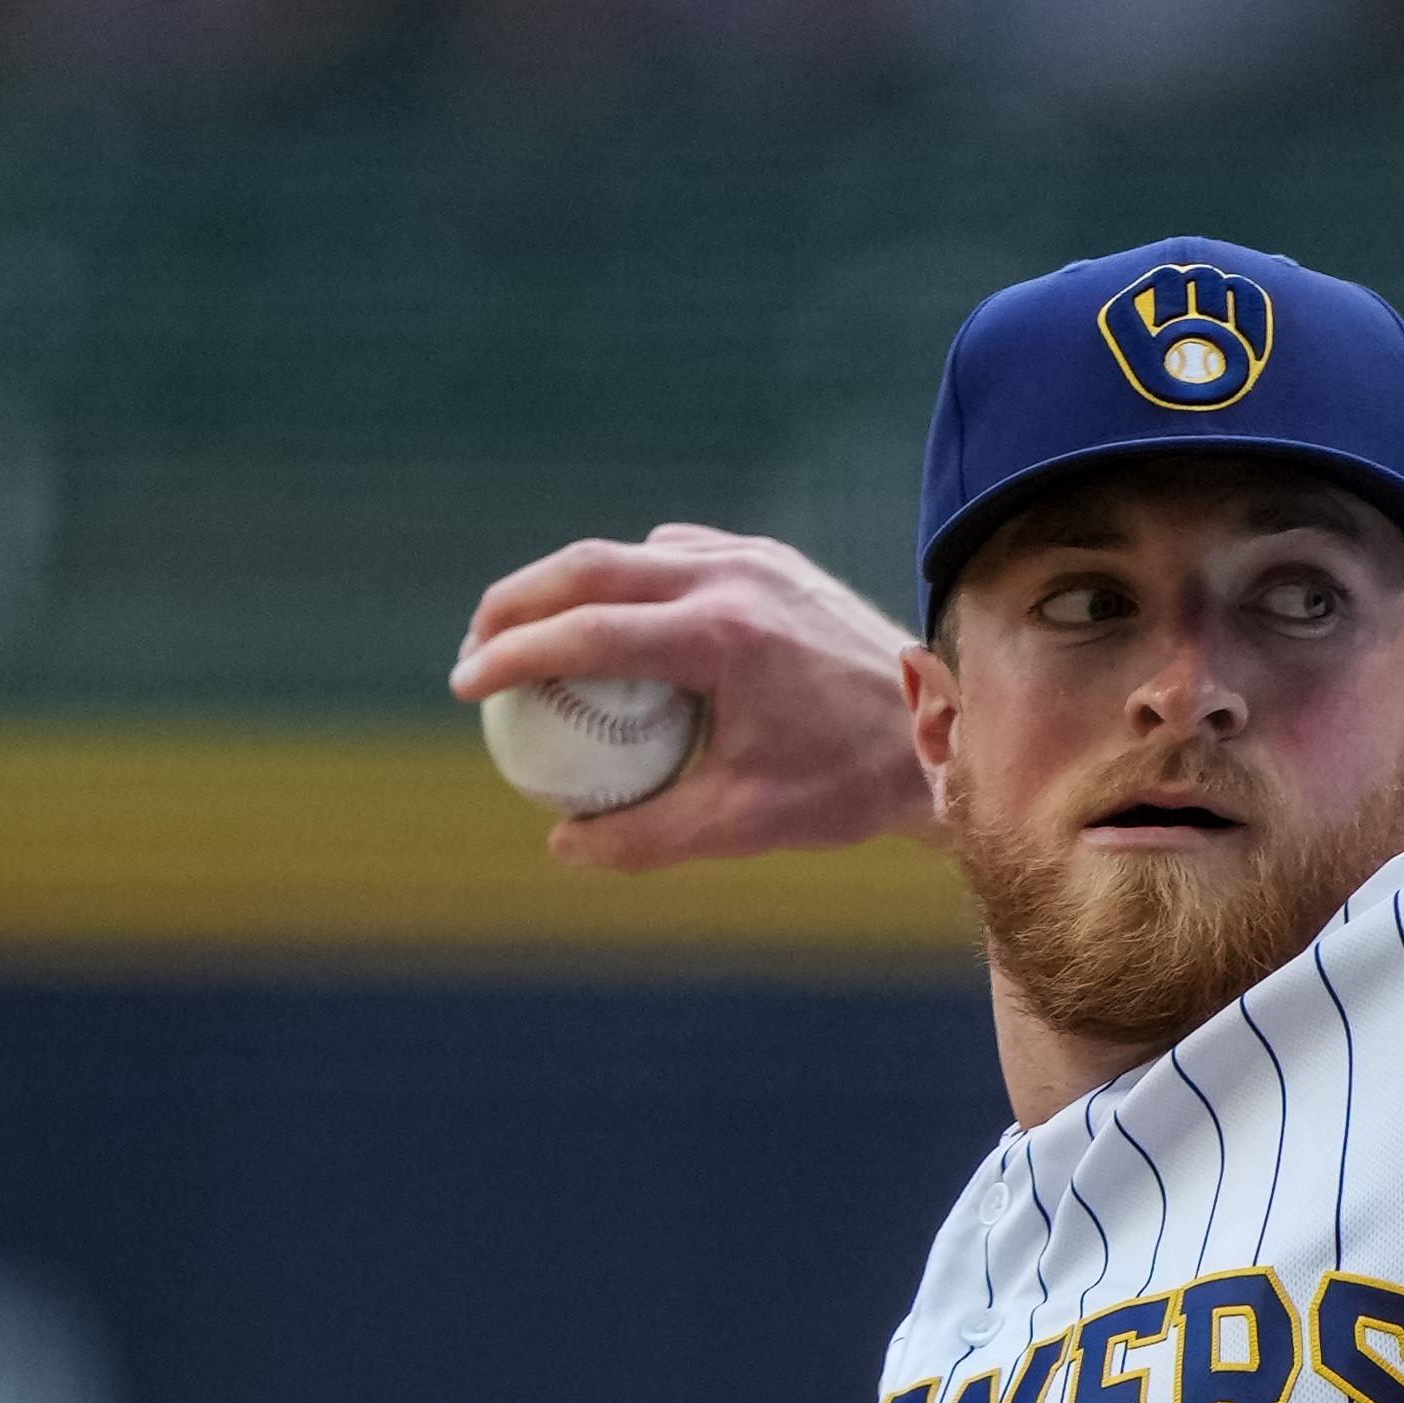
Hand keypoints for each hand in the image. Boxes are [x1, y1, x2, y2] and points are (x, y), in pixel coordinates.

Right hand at [449, 525, 939, 870]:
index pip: (583, 632)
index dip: (509, 655)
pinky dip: (630, 582)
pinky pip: (677, 556)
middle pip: (587, 566)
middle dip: (515, 602)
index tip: (463, 685)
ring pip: (629, 554)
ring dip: (569, 586)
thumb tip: (560, 847)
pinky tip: (613, 626)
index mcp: (720, 636)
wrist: (940, 731)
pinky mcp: (770, 559)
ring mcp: (754, 558)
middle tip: (474, 649)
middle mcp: (732, 578)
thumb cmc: (844, 786)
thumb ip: (644, 838)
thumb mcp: (740, 825)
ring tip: (529, 637)